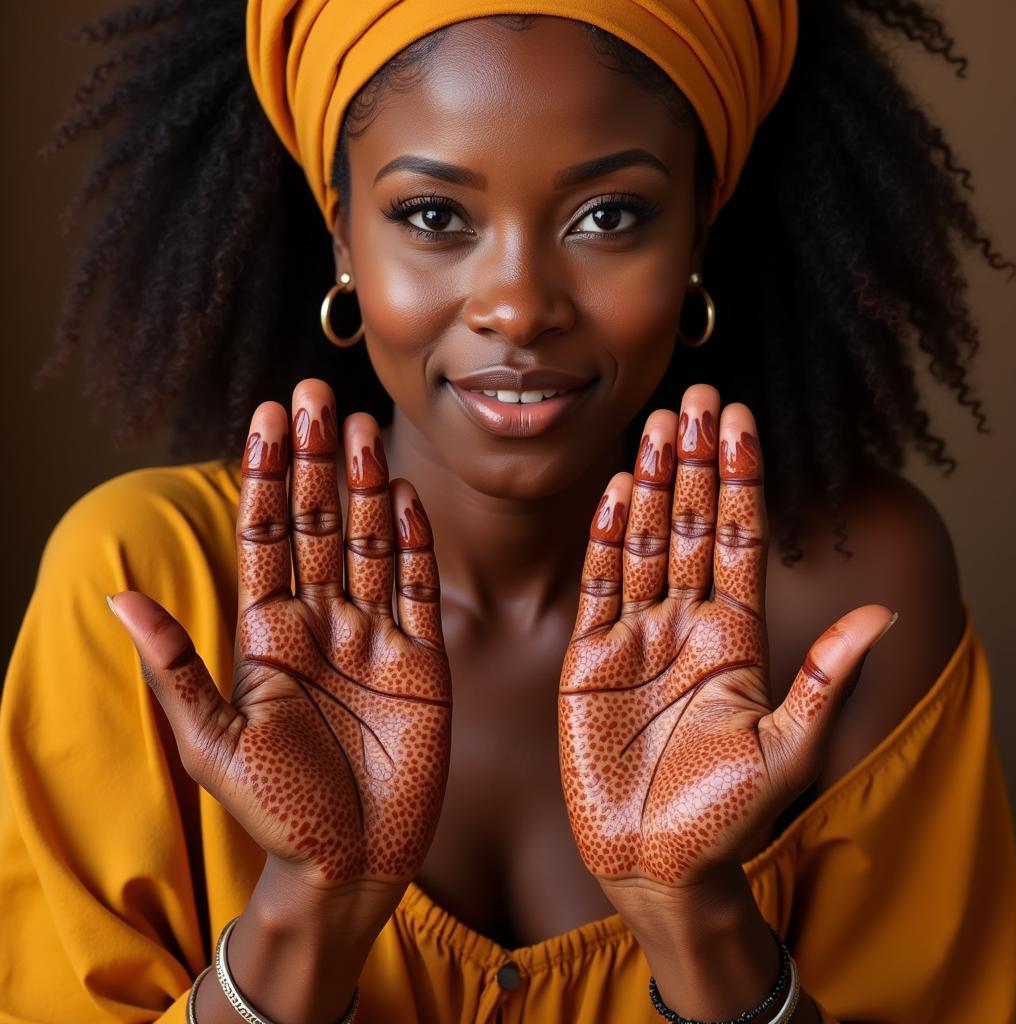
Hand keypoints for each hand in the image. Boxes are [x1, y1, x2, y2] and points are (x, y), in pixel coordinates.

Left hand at [109, 379, 450, 898]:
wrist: (350, 867)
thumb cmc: (277, 813)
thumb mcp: (215, 744)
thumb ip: (176, 666)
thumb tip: (117, 594)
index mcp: (267, 635)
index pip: (264, 537)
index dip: (265, 476)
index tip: (267, 418)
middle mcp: (322, 623)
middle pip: (317, 525)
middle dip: (314, 460)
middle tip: (313, 395)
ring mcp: (376, 637)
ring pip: (371, 543)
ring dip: (365, 485)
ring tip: (358, 426)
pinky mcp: (423, 659)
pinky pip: (420, 588)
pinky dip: (416, 543)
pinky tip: (406, 497)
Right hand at [559, 384, 894, 899]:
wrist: (655, 864)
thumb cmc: (726, 817)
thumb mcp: (788, 749)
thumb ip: (825, 677)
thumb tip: (882, 613)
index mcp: (738, 638)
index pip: (744, 541)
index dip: (744, 480)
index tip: (742, 421)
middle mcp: (688, 624)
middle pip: (694, 527)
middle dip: (698, 462)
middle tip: (697, 398)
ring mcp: (637, 636)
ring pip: (647, 543)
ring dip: (655, 485)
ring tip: (660, 427)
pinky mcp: (591, 657)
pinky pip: (600, 586)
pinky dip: (607, 539)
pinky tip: (620, 493)